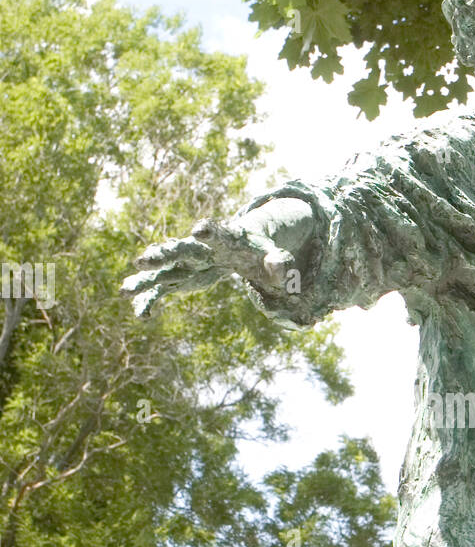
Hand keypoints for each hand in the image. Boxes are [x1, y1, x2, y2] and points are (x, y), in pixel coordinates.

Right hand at [121, 215, 298, 316]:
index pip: (218, 233)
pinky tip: (141, 316)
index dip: (209, 231)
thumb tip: (278, 268)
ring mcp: (188, 263)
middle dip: (163, 255)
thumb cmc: (261, 252)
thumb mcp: (276, 259)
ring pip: (164, 270)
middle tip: (143, 258)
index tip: (199, 230)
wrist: (242, 245)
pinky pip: (163, 289)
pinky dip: (152, 300)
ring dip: (145, 278)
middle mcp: (202, 249)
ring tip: (124, 289)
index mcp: (227, 240)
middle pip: (181, 251)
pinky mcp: (182, 277)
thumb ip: (279, 264)